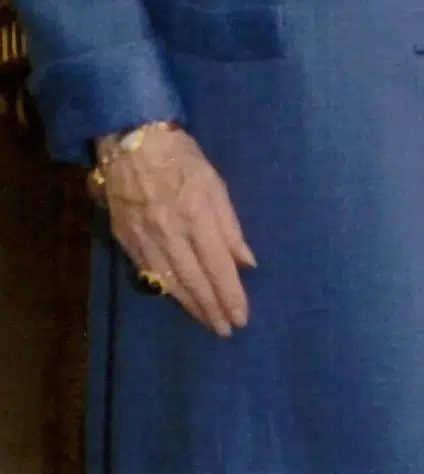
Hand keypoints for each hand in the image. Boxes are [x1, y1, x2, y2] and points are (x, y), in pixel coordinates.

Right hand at [98, 127, 254, 335]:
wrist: (130, 143)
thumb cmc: (182, 157)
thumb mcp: (215, 182)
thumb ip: (230, 225)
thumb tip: (246, 261)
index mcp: (197, 215)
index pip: (218, 266)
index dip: (230, 295)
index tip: (242, 317)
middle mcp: (170, 233)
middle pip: (195, 281)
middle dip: (213, 308)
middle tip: (227, 330)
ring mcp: (145, 240)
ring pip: (172, 284)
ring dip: (192, 307)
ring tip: (208, 323)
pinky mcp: (126, 242)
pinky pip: (150, 275)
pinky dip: (167, 292)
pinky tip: (179, 301)